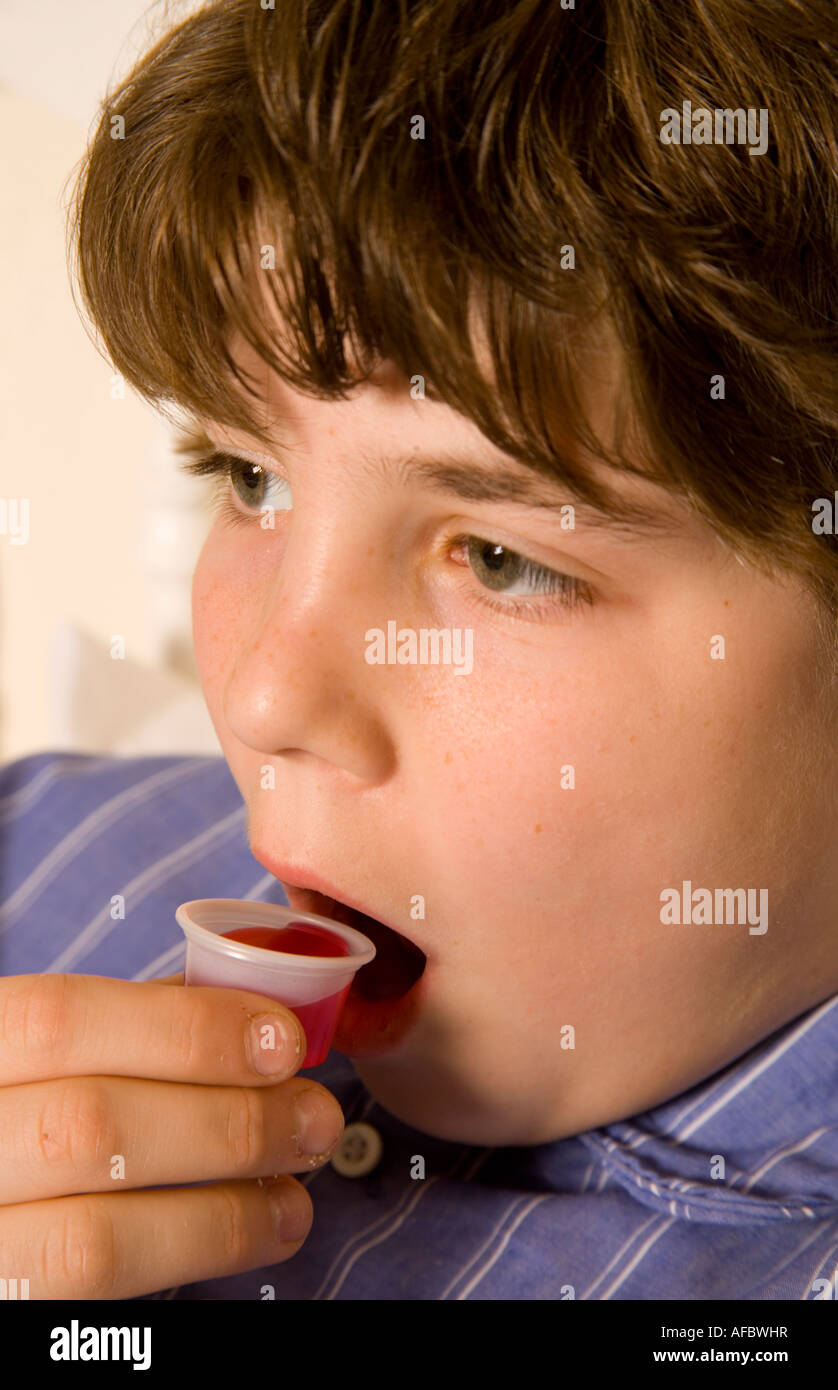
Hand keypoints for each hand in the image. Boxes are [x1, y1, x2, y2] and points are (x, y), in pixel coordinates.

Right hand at [0, 971, 344, 1297]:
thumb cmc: (17, 1108)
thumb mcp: (36, 1051)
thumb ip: (122, 1025)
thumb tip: (246, 1017)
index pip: (60, 1023)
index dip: (184, 1029)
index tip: (281, 1039)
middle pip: (89, 1129)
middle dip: (227, 1121)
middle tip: (314, 1114)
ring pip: (95, 1236)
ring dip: (225, 1207)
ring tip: (299, 1184)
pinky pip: (97, 1296)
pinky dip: (198, 1254)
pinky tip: (261, 1226)